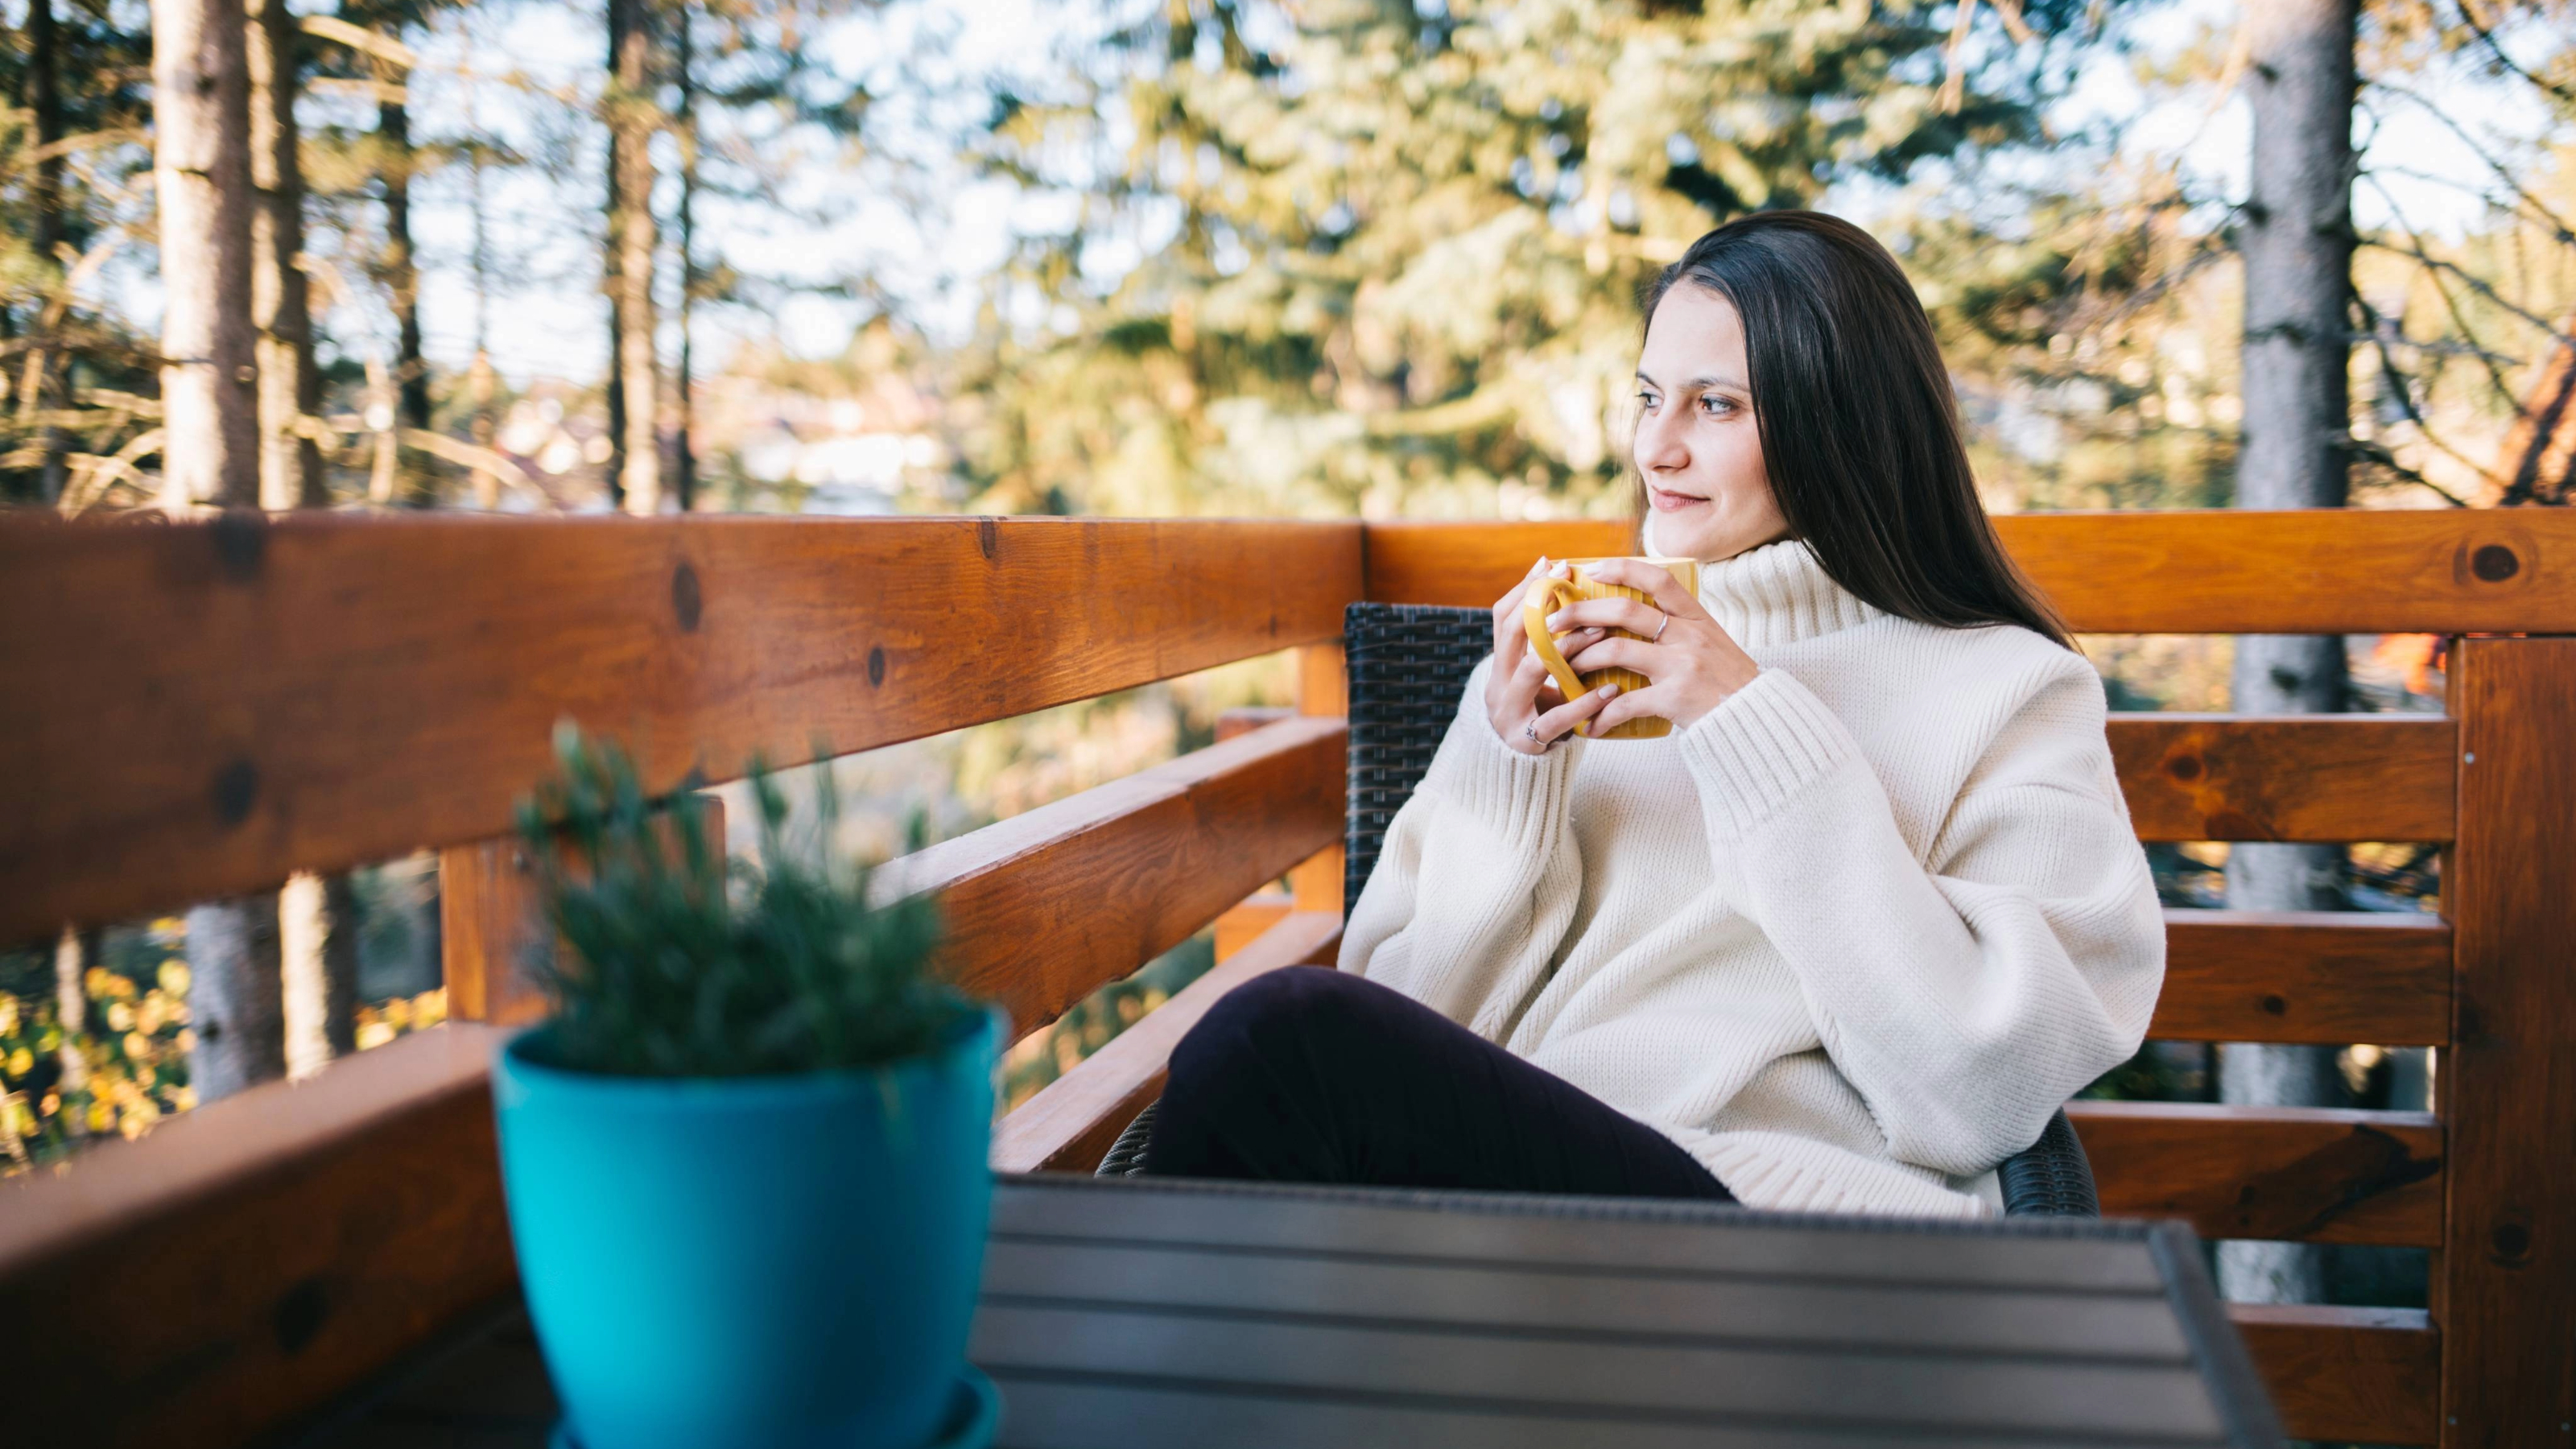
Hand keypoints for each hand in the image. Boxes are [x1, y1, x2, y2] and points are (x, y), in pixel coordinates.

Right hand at [1486, 557, 1619, 754]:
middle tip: (1576, 589)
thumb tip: (1570, 591)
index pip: (1502, 617)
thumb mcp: (1535, 674)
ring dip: (1567, 647)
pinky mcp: (1529, 738)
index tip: (1552, 563)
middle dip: (1543, 607)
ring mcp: (1510, 711)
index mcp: (1500, 663)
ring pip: (1532, 671)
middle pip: (1512, 636)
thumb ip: (1546, 643)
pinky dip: (1583, 702)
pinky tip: (1610, 690)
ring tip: (1599, 633)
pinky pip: (1556, 718)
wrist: (1515, 766)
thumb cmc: (1537, 708)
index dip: (1524, 588)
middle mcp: (1498, 683)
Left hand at [1545, 557, 1757, 733]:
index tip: (1593, 569)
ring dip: (1581, 660)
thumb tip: (1633, 614)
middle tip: (1553, 622)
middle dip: (1581, 614)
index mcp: (1696, 617)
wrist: (1755, 717)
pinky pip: (1625, 703)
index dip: (1623, 569)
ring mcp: (1682, 666)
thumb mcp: (1710, 640)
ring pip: (1616, 652)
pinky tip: (1590, 725)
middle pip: (1624, 612)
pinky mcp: (1675, 699)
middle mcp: (1689, 635)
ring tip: (1564, 670)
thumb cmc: (1726, 679)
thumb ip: (1679, 626)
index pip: (1657, 579)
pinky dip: (1602, 714)